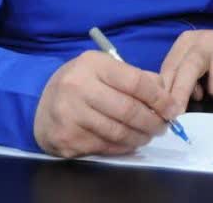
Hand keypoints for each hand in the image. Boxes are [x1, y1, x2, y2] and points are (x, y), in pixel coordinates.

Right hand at [33, 51, 177, 157]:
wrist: (39, 104)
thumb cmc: (79, 84)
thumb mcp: (103, 68)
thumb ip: (134, 77)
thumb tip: (165, 95)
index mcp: (92, 65)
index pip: (135, 82)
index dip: (159, 98)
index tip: (172, 109)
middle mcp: (78, 87)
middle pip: (129, 110)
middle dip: (153, 121)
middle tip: (163, 126)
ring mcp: (70, 115)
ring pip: (118, 133)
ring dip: (140, 137)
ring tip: (147, 134)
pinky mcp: (67, 139)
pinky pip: (105, 147)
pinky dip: (122, 147)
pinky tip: (128, 142)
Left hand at [159, 30, 212, 114]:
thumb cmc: (212, 63)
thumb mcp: (190, 66)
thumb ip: (177, 80)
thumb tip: (170, 105)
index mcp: (187, 41)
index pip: (172, 67)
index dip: (167, 91)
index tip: (166, 111)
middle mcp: (208, 39)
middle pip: (191, 67)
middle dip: (182, 92)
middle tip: (179, 113)